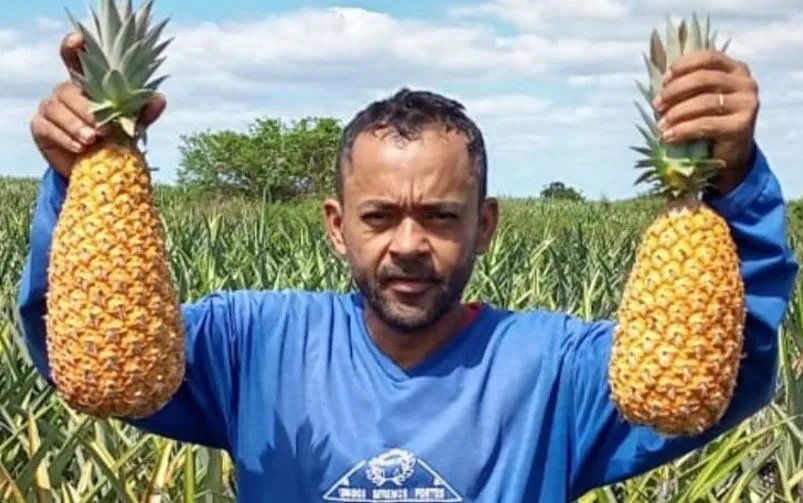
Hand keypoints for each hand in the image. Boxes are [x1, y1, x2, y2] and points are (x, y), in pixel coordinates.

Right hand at [30, 32, 165, 178]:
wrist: (98, 170)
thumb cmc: (114, 139)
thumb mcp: (131, 126)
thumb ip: (142, 112)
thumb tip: (159, 98)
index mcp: (87, 85)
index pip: (75, 58)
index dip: (73, 46)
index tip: (78, 40)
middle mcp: (66, 91)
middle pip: (67, 89)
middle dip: (84, 109)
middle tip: (102, 129)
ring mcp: (51, 108)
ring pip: (56, 109)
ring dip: (75, 125)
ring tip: (92, 140)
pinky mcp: (41, 127)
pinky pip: (49, 128)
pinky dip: (66, 138)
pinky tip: (80, 148)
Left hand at [652, 49, 758, 194]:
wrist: (729, 156)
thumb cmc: (711, 122)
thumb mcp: (700, 99)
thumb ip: (688, 86)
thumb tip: (659, 81)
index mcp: (736, 70)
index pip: (708, 57)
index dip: (683, 66)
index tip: (664, 80)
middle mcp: (745, 83)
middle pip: (703, 78)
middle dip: (674, 91)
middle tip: (657, 105)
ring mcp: (746, 104)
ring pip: (704, 101)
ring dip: (676, 113)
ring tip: (661, 125)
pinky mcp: (741, 126)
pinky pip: (705, 124)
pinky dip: (683, 130)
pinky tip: (669, 136)